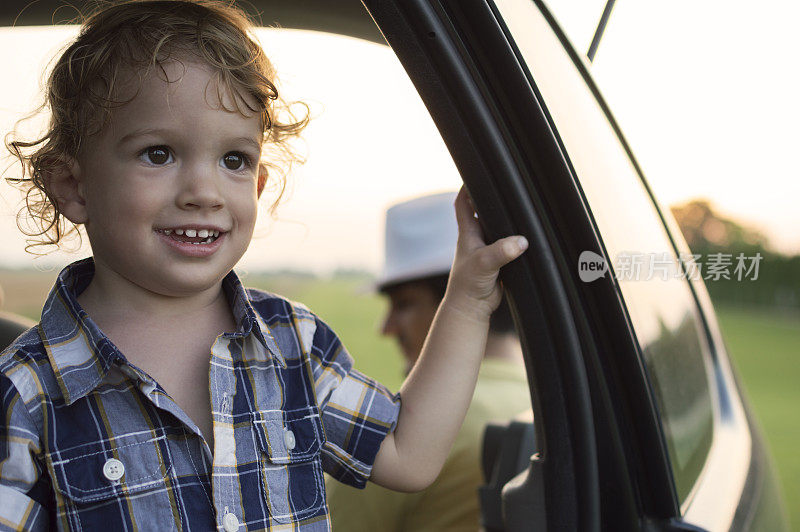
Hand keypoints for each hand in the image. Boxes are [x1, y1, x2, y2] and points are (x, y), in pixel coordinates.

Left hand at [444, 185, 527, 321]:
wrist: (471, 308)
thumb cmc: (468, 285)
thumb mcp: (484, 264)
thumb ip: (501, 251)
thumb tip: (521, 242)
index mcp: (467, 233)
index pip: (463, 203)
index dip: (467, 187)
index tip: (475, 174)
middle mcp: (476, 238)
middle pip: (482, 212)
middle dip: (492, 200)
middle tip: (507, 188)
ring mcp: (487, 249)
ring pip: (498, 229)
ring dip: (507, 221)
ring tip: (522, 208)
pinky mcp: (498, 262)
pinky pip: (508, 246)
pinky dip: (516, 240)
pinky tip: (528, 236)